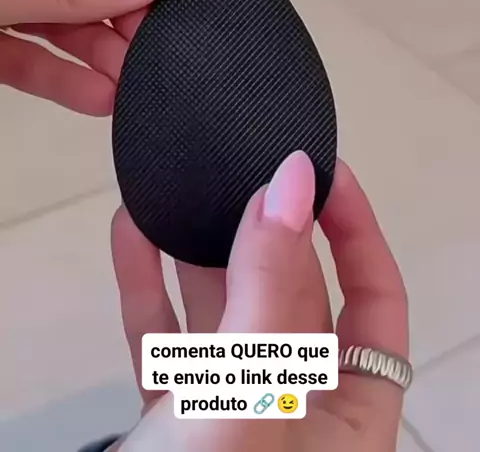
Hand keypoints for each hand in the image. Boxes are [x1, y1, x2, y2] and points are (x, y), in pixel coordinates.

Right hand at [111, 155, 408, 450]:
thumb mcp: (252, 398)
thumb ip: (272, 289)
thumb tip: (292, 185)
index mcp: (350, 418)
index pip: (376, 300)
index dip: (356, 230)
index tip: (321, 173)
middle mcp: (297, 414)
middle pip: (294, 295)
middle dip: (266, 230)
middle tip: (243, 171)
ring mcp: (233, 417)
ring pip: (223, 311)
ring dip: (197, 249)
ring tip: (182, 192)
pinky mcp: (175, 421)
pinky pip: (167, 338)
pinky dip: (149, 285)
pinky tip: (134, 236)